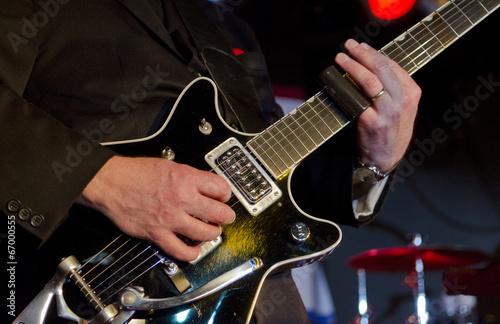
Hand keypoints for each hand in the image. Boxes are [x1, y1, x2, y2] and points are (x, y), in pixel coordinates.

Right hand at [76, 156, 234, 260]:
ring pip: (206, 233)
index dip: (225, 194)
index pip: (221, 189)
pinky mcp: (158, 234)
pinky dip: (192, 252)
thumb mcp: (169, 165)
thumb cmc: (135, 173)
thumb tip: (206, 187)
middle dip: (226, 216)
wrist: (111, 183)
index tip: (223, 197)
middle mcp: (182, 199)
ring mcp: (171, 219)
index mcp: (186, 178)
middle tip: (225, 216)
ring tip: (211, 231)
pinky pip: (181, 250)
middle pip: (219, 212)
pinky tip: (194, 248)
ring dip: (213, 233)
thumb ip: (190, 177)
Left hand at [335, 39, 420, 171]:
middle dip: (361, 53)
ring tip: (341, 58)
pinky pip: (357, 99)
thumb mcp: (402, 107)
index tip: (360, 46)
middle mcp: (402, 100)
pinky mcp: (372, 122)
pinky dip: (346, 87)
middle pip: (380, 68)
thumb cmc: (392, 130)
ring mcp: (388, 111)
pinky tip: (338, 81)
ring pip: (369, 80)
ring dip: (352, 66)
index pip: (391, 65)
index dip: (373, 52)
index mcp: (411, 92)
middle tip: (348, 46)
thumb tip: (370, 65)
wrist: (386, 157)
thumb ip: (393, 88)